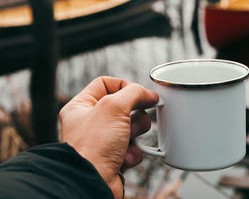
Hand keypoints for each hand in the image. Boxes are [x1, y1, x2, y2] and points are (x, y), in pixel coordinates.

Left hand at [59, 76, 158, 198]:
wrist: (92, 182)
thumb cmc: (92, 147)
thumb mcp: (113, 107)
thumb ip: (134, 93)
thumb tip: (149, 93)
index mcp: (81, 106)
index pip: (105, 83)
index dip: (125, 86)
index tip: (139, 93)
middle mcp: (90, 122)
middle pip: (123, 106)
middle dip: (135, 113)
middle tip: (136, 117)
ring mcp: (102, 141)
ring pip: (130, 127)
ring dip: (136, 132)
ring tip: (130, 139)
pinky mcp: (113, 157)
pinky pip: (132, 147)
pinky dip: (133, 151)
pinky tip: (125, 156)